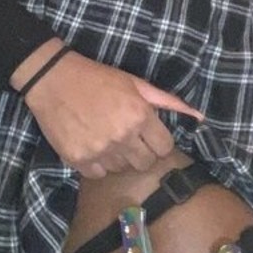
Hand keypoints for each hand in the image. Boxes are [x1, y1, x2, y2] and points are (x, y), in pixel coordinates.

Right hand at [16, 44, 204, 179]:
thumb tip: (199, 116)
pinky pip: (99, 174)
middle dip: (141, 152)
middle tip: (127, 137)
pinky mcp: (78, 160)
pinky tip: (91, 144)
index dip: (158, 141)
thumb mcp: (135, 83)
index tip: (147, 134)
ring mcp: (99, 150)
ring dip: (118, 157)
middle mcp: (122, 136)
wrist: (53, 79)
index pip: (165, 148)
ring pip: (122, 169)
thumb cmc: (98, 78)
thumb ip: (168, 101)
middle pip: (145, 163)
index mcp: (139, 116)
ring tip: (106, 136)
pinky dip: (97, 164)